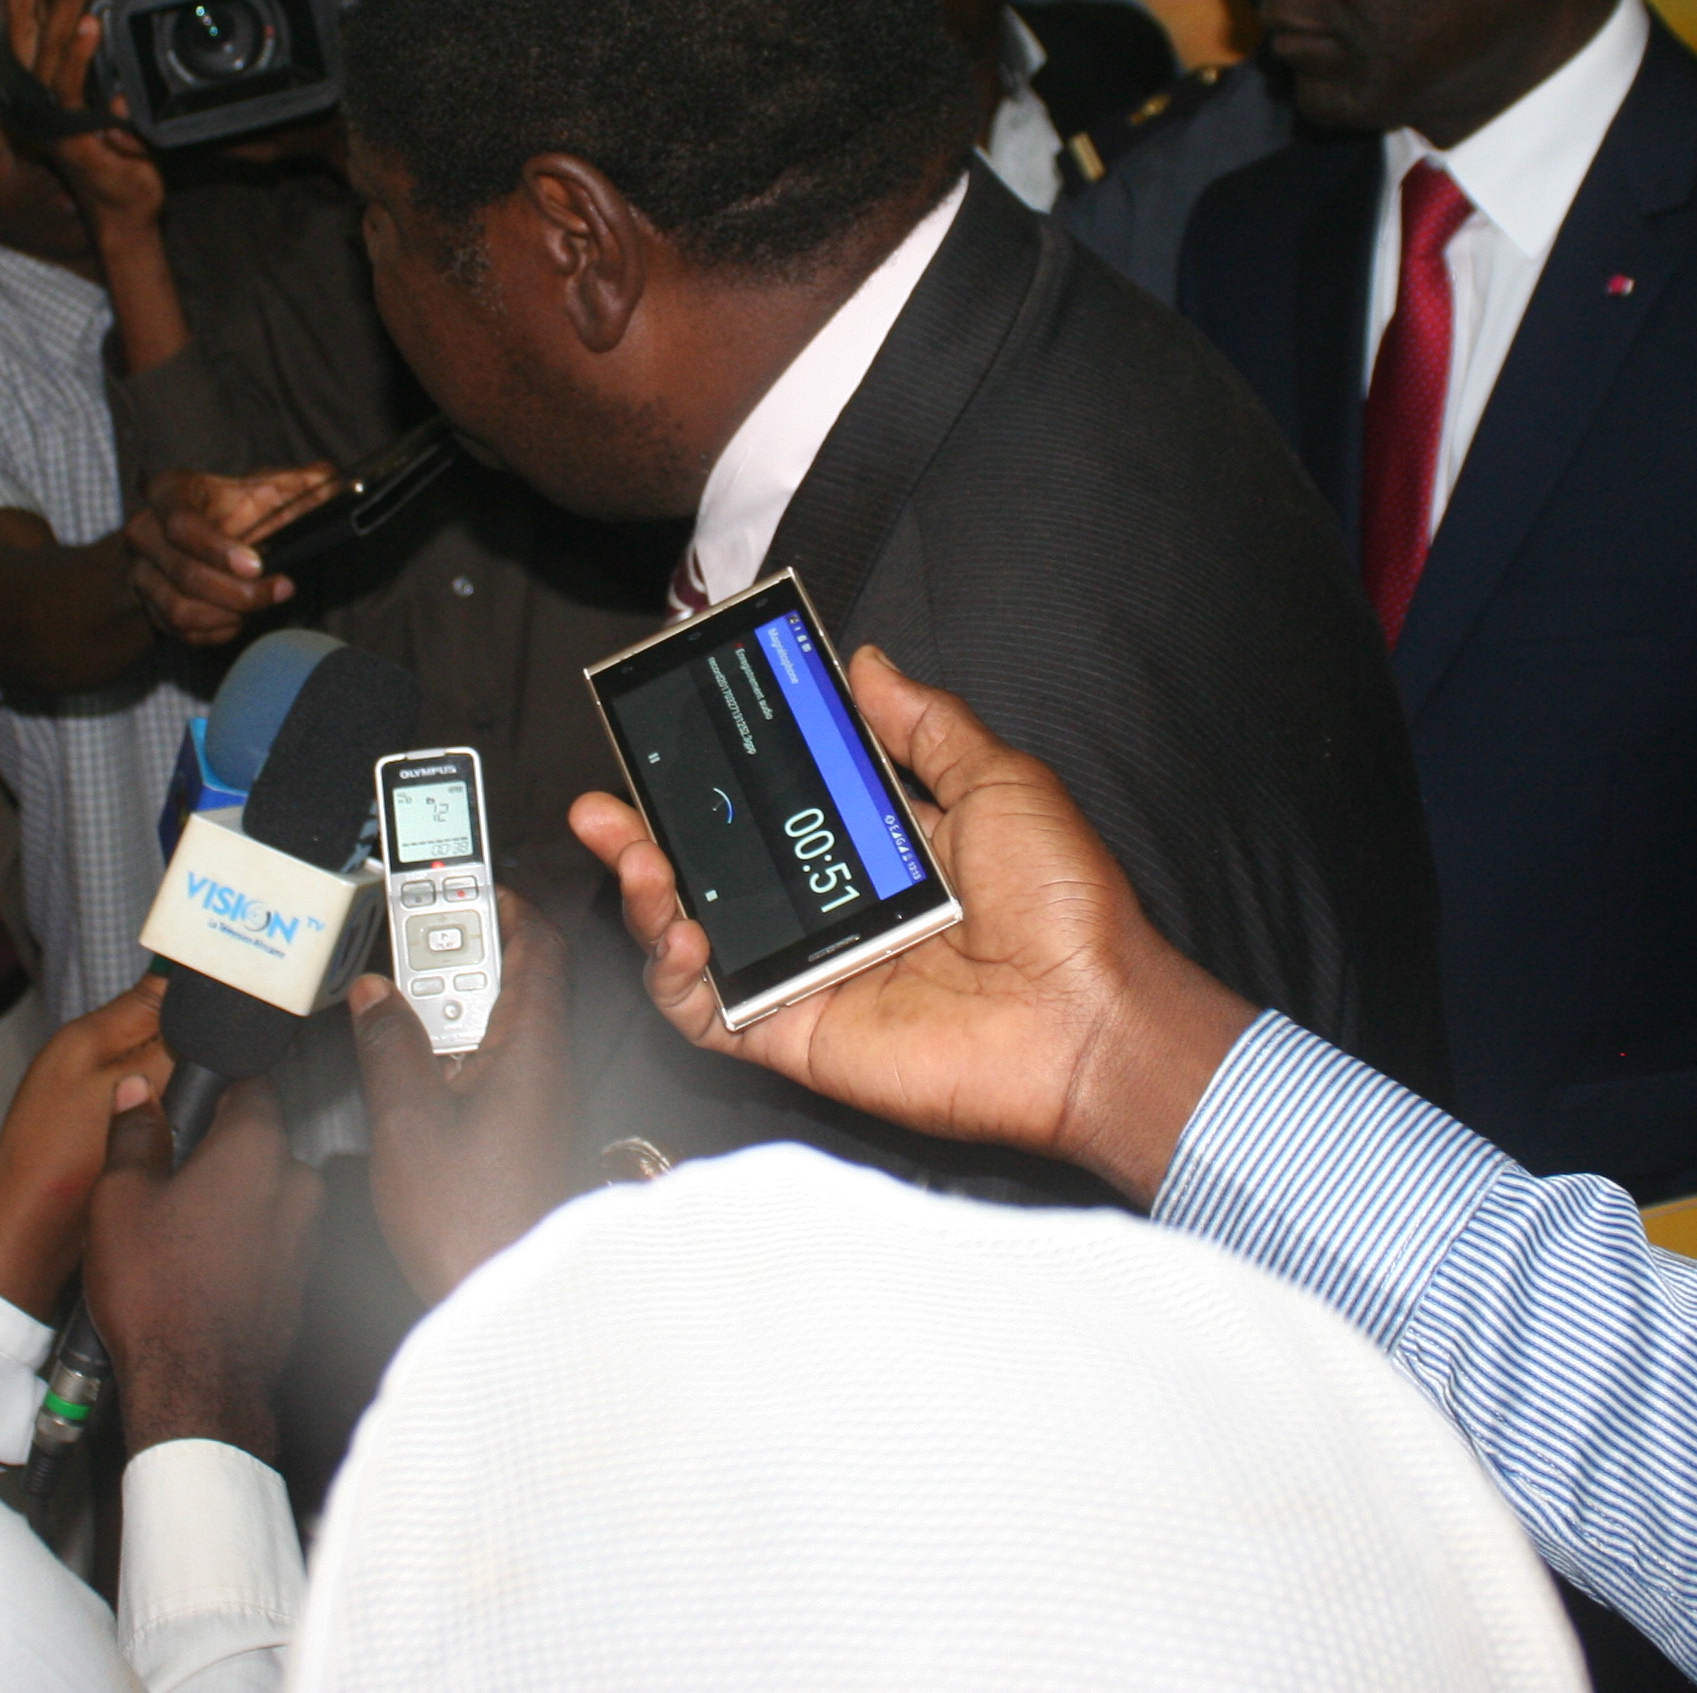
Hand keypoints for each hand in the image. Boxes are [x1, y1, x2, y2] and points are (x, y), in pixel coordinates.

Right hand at [0, 0, 160, 225]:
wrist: (122, 206)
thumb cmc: (110, 143)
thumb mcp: (94, 75)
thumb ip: (73, 28)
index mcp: (36, 68)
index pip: (19, 0)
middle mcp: (31, 86)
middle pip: (20, 13)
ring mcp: (47, 111)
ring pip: (48, 44)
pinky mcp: (69, 134)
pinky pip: (72, 87)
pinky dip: (80, 54)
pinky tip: (90, 25)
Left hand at [0, 975, 176, 1319]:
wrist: (28, 1235)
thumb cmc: (60, 1164)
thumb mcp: (125, 1090)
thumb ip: (167, 1044)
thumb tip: (205, 1010)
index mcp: (88, 1034)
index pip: (157, 990)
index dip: (198, 1001)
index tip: (230, 1020)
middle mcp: (86, 1056)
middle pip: (160, 1030)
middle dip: (190, 1048)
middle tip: (206, 1077)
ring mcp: (89, 1093)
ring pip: (157, 1070)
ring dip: (177, 1084)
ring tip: (187, 1108)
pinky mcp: (97, 1127)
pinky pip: (145, 1105)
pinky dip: (161, 1114)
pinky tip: (169, 1133)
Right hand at [85, 1076, 324, 1460]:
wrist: (195, 1386)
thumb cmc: (158, 1295)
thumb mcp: (119, 1199)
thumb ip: (134, 1134)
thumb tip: (137, 1095)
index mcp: (255, 1149)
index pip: (250, 1083)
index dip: (215, 1085)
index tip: (189, 1097)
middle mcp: (294, 1184)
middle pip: (258, 1141)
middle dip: (218, 1150)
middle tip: (169, 1174)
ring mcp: (305, 1234)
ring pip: (266, 1193)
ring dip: (232, 1199)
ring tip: (179, 1229)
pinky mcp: (301, 1278)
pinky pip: (272, 1238)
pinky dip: (243, 1242)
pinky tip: (201, 1266)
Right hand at [119, 465, 328, 643]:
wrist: (189, 539)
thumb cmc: (229, 510)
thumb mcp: (261, 490)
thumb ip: (299, 487)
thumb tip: (335, 483)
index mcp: (168, 493)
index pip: (181, 524)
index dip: (217, 549)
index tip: (256, 566)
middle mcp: (144, 531)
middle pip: (186, 575)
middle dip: (239, 593)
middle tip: (281, 590)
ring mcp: (141, 572)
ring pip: (181, 611)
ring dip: (230, 615)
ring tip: (262, 604)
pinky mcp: (149, 606)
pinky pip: (183, 632)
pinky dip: (218, 631)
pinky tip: (241, 618)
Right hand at [350, 893, 575, 1300]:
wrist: (501, 1299)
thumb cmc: (472, 1223)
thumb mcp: (408, 1121)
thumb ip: (389, 1045)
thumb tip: (373, 994)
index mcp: (532, 1047)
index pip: (536, 946)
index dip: (499, 905)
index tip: (453, 884)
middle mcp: (543, 1068)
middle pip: (510, 979)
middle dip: (453, 955)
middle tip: (398, 946)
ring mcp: (532, 1102)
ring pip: (492, 1025)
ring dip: (443, 1008)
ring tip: (391, 1005)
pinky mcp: (515, 1133)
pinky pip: (484, 1068)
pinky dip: (446, 1052)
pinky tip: (406, 1069)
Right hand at [568, 647, 1257, 1208]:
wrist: (1090, 1018)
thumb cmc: (1067, 907)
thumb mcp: (1001, 783)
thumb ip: (925, 727)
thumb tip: (865, 662)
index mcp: (880, 851)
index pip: (777, 806)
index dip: (721, 774)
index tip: (674, 733)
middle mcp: (834, 912)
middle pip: (717, 871)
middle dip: (649, 834)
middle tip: (606, 801)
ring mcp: (810, 974)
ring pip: (695, 937)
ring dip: (649, 896)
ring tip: (639, 858)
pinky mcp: (798, 1035)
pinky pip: (709, 1014)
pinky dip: (674, 975)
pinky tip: (677, 930)